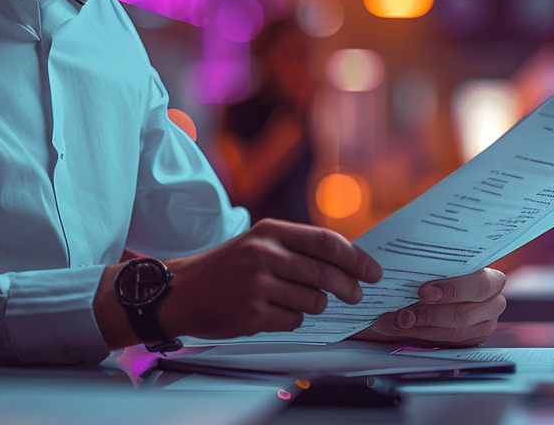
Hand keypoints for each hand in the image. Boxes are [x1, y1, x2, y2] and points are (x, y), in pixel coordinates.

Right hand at [158, 219, 382, 340]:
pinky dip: (292, 320)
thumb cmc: (226, 267)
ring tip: (298, 302)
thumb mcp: (258, 243)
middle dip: (349, 288)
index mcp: (270, 231)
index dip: (356, 258)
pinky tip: (274, 313)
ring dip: (315, 306)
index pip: (326, 242)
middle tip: (357, 296)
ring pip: (312, 301)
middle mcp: (264, 254)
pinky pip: (292, 322)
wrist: (181, 291)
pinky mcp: (251, 314)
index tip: (373, 271)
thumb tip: (346, 262)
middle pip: (325, 273)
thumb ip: (297, 248)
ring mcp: (257, 285)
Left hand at [353, 268, 506, 346]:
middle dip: (430, 314)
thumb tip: (388, 269)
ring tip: (399, 320)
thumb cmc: (440, 272)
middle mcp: (494, 302)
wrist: (437, 289)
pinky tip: (407, 327)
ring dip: (422, 327)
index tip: (423, 292)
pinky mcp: (474, 339)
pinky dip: (423, 335)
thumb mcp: (437, 264)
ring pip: (455, 331)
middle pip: (464, 314)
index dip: (451, 290)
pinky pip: (449, 343)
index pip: (479, 285)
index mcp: (492, 278)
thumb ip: (426, 265)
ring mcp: (486, 323)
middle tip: (405, 313)